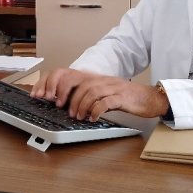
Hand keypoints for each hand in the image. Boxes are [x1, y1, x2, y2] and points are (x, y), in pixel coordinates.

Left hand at [31, 68, 168, 121]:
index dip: (54, 83)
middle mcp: (101, 80)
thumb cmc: (125, 98)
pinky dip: (96, 110)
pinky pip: (106, 102)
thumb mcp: (103, 93)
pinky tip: (92, 117)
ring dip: (80, 104)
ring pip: (90, 91)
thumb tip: (66, 103)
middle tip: (59, 106)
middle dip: (65, 92)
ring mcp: (112, 87)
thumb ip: (87, 95)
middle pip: (78, 81)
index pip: (69, 74)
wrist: (150, 98)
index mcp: (94, 79)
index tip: (42, 95)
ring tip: (77, 116)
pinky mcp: (122, 97)